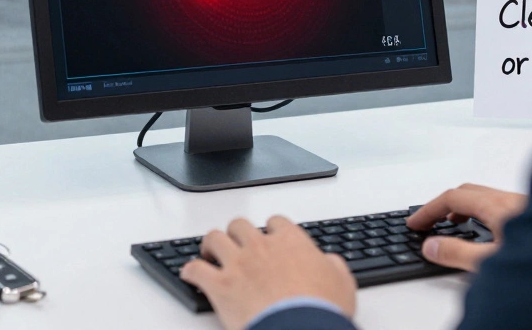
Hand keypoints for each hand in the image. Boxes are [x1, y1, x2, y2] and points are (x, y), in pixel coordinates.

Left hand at [181, 217, 356, 329]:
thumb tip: (328, 262)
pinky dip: (191, 271)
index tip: (269, 236)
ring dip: (211, 245)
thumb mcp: (341, 283)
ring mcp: (237, 264)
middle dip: (237, 233)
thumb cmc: (321, 309)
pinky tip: (190, 274)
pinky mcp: (220, 286)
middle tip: (236, 243)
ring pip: (214, 238)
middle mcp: (261, 246)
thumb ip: (333, 266)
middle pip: (239, 224)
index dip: (270, 229)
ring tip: (210, 252)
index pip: (275, 221)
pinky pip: (196, 270)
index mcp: (290, 241)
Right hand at [407, 184, 527, 270]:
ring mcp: (524, 205)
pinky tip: (486, 229)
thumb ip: (458, 254)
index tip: (415, 223)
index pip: (451, 198)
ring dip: (463, 207)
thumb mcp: (492, 262)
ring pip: (485, 196)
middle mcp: (509, 200)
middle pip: (466, 192)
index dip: (428, 210)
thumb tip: (431, 246)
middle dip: (443, 205)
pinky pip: (499, 204)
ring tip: (453, 224)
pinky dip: (481, 211)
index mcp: (496, 206)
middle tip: (429, 222)